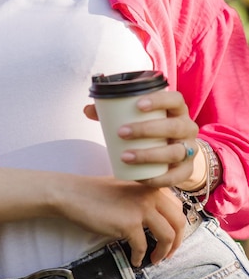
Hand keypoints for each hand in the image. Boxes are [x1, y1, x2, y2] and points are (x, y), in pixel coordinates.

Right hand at [55, 175, 185, 265]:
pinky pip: (143, 247)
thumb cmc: (95, 192)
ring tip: (155, 259)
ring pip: (168, 236)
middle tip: (169, 252)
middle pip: (179, 221)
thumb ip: (143, 196)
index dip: (177, 224)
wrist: (74, 194)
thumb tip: (158, 217)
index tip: (172, 236)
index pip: (177, 205)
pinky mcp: (129, 224)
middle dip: (177, 242)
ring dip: (163, 252)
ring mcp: (140, 208)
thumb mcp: (125, 187)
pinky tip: (135, 259)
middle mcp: (149, 194)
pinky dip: (140, 257)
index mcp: (149, 185)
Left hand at [84, 90, 198, 187]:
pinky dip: (158, 179)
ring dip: (150, 155)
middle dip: (147, 129)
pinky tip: (140, 178)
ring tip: (125, 156)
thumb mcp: (138, 117)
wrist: (176, 152)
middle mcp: (187, 127)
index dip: (159, 100)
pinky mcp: (187, 170)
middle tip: (122, 132)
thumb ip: (113, 111)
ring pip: (175, 152)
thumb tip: (88, 109)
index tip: (137, 105)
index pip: (174, 99)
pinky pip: (176, 177)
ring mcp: (190, 150)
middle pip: (174, 126)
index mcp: (177, 109)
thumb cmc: (152, 128)